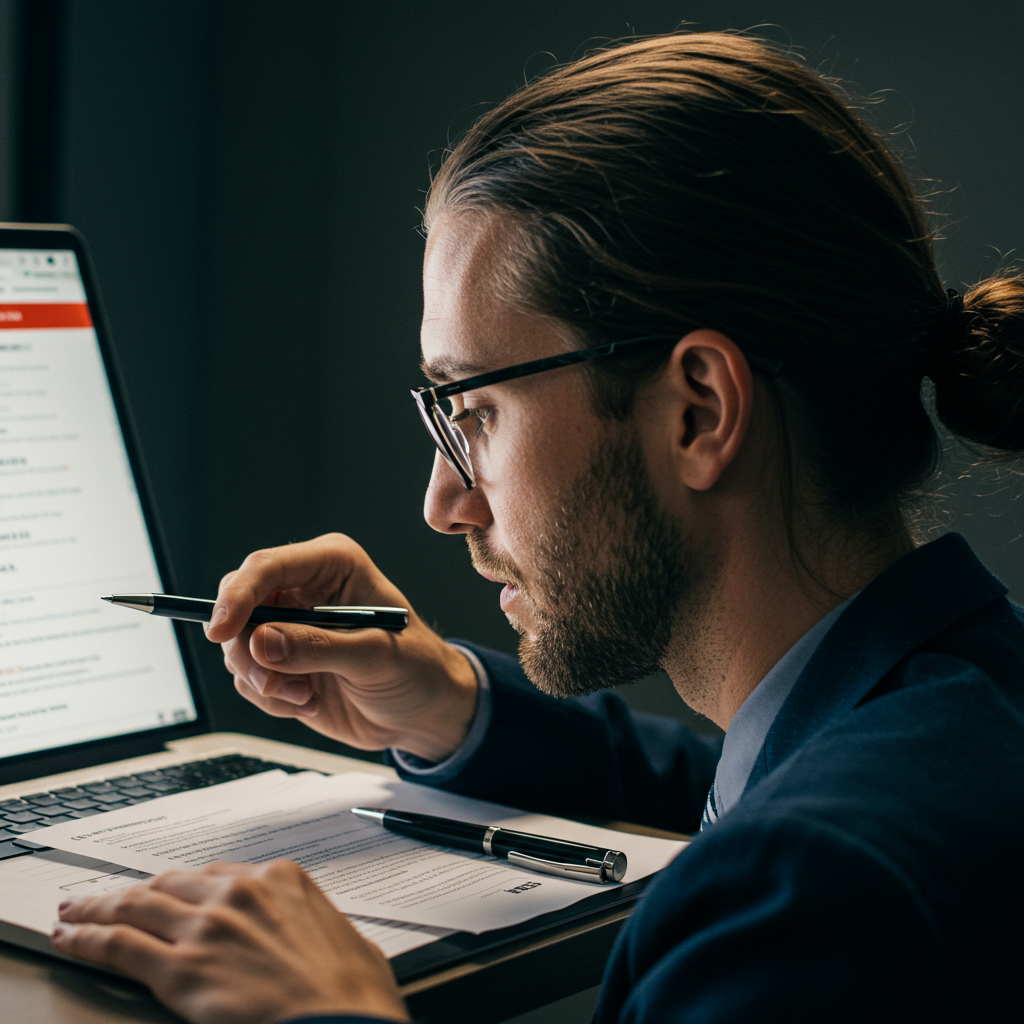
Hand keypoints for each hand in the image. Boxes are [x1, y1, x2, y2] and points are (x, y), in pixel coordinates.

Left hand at [50, 860, 409, 1023]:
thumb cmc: (352, 994)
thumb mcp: (349, 941)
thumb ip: (320, 925)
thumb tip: (317, 935)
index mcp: (281, 880)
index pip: (216, 874)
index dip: (184, 886)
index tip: (170, 891)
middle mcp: (239, 894)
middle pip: (171, 884)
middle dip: (138, 891)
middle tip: (113, 896)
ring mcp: (207, 928)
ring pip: (137, 907)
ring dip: (100, 907)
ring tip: (78, 909)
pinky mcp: (181, 971)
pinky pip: (120, 946)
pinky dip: (89, 939)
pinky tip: (72, 938)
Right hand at [207, 533, 478, 761]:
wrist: (423, 712)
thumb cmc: (417, 669)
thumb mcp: (375, 657)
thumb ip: (318, 647)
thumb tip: (261, 642)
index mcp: (332, 564)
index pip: (267, 567)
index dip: (237, 596)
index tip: (221, 632)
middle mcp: (303, 589)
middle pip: (239, 604)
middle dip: (247, 650)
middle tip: (274, 684)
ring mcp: (289, 627)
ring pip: (237, 646)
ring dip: (264, 681)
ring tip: (305, 696)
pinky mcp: (281, 662)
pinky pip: (248, 678)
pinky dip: (270, 698)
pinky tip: (307, 702)